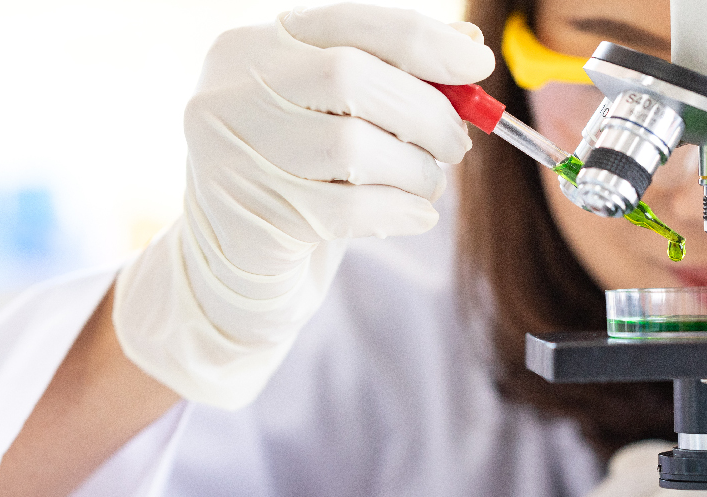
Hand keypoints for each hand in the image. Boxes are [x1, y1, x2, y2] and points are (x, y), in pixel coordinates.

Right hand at [112, 3, 493, 408]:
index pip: (349, 25)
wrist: (236, 262)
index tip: (477, 64)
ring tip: (427, 184)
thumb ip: (389, 75)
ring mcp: (229, 156)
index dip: (423, 42)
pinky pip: (348, 209)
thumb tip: (467, 46)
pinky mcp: (246, 219)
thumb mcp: (335, 114)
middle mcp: (229, 92)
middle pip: (349, 78)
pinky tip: (415, 215)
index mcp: (254, 46)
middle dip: (425, 111)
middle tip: (456, 144)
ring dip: (414, 169)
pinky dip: (399, 210)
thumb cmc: (300, 174)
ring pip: (351, 148)